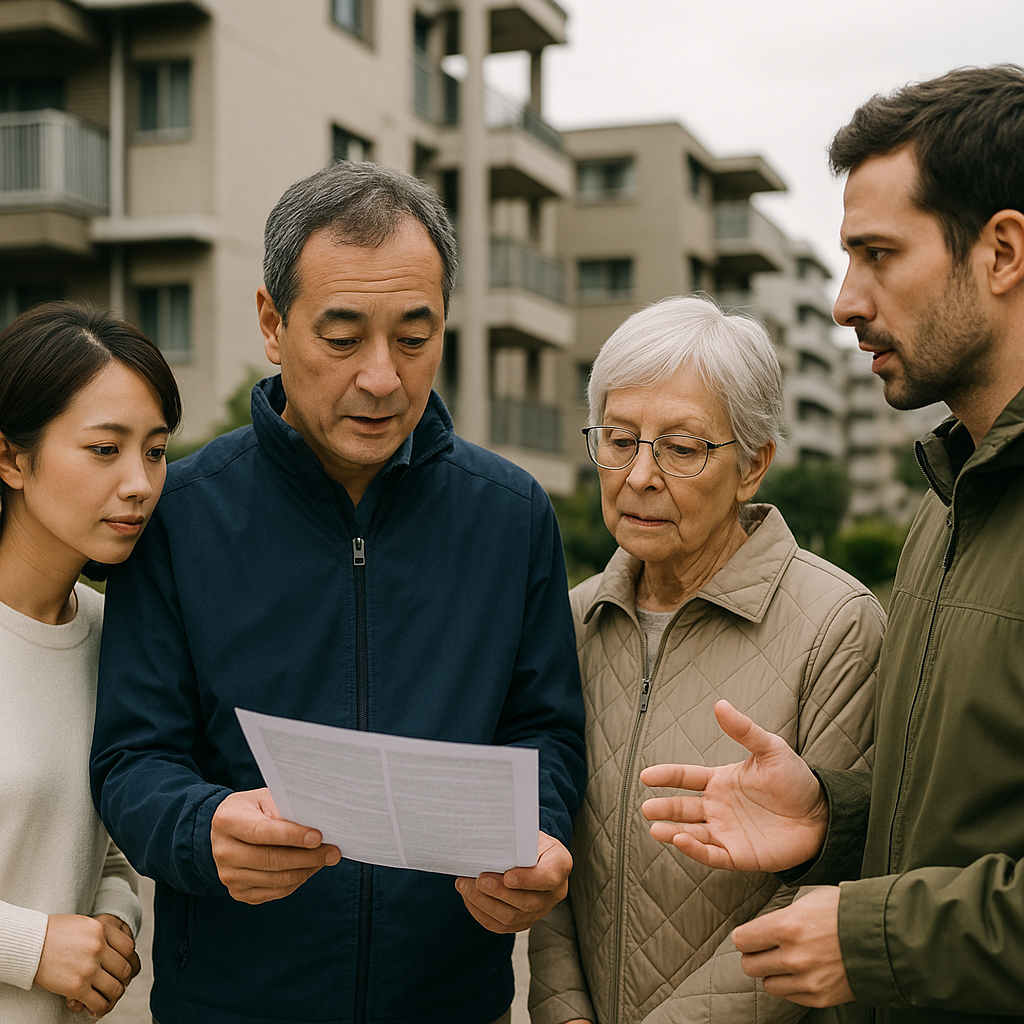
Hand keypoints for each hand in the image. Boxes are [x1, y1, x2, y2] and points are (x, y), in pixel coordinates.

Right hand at [35, 913, 137, 1016]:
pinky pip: (98, 1002)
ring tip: (107, 999)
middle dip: (123, 980)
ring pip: (115, 988)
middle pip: (124, 969)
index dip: (129, 960)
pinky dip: (100, 1008)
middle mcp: (99, 947)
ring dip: (113, 997)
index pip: (129, 948)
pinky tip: (94, 1009)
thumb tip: (116, 950)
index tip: (124, 968)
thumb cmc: (54, 933)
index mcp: (102, 928)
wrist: (30, 944)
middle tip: (116, 985)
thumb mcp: (84, 924)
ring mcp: (89, 967)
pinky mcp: (76, 987)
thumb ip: (102, 935)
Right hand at [211, 788, 340, 903]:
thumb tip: (316, 825)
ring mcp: (229, 875)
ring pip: (276, 879)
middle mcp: (224, 851)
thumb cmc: (253, 809)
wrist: (228, 831)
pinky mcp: (239, 892)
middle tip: (332, 852)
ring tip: (325, 858)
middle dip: (307, 857)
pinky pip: (275, 892)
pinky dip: (297, 880)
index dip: (292, 836)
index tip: (318, 837)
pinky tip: (309, 868)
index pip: (263, 832)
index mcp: (228, 820)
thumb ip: (286, 810)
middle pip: (271, 860)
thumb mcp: (265, 799)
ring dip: (306, 870)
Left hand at [455, 831, 571, 932]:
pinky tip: (469, 898)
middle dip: (499, 892)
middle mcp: (555, 892)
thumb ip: (518, 840)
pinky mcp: (524, 921)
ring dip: (484, 903)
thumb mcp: (530, 833)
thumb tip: (491, 838)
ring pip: (512, 917)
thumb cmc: (530, 840)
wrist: (535, 854)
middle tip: (478, 880)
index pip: (548, 877)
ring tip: (465, 886)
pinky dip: (482, 913)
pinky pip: (501, 925)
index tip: (507, 876)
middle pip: (527, 902)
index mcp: (560, 864)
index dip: (528, 880)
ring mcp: (540, 910)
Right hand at [640, 699, 827, 871]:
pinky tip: (681, 840)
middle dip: (663, 808)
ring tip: (656, 829)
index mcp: (721, 781)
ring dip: (672, 831)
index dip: (666, 776)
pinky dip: (694, 849)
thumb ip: (744, 730)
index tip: (646, 775)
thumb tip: (720, 705)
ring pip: (690, 832)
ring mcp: (726, 832)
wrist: (823, 815)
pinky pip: (710, 854)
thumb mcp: (770, 749)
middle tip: (647, 808)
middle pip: (682, 807)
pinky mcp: (738, 855)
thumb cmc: (796, 780)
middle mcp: (718, 807)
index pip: (686, 777)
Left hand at [733, 886, 852, 1006]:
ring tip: (786, 960)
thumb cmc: (845, 912)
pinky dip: (790, 985)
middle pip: (749, 965)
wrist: (884, 937)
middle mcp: (793, 956)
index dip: (745, 937)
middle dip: (754, 956)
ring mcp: (807, 980)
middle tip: (765, 949)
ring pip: (767, 984)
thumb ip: (781, 916)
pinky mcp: (820, 997)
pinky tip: (802, 972)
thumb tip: (762, 927)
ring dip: (772, 973)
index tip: (750, 936)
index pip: (742, 940)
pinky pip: (789, 996)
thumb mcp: (808, 900)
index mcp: (787, 926)